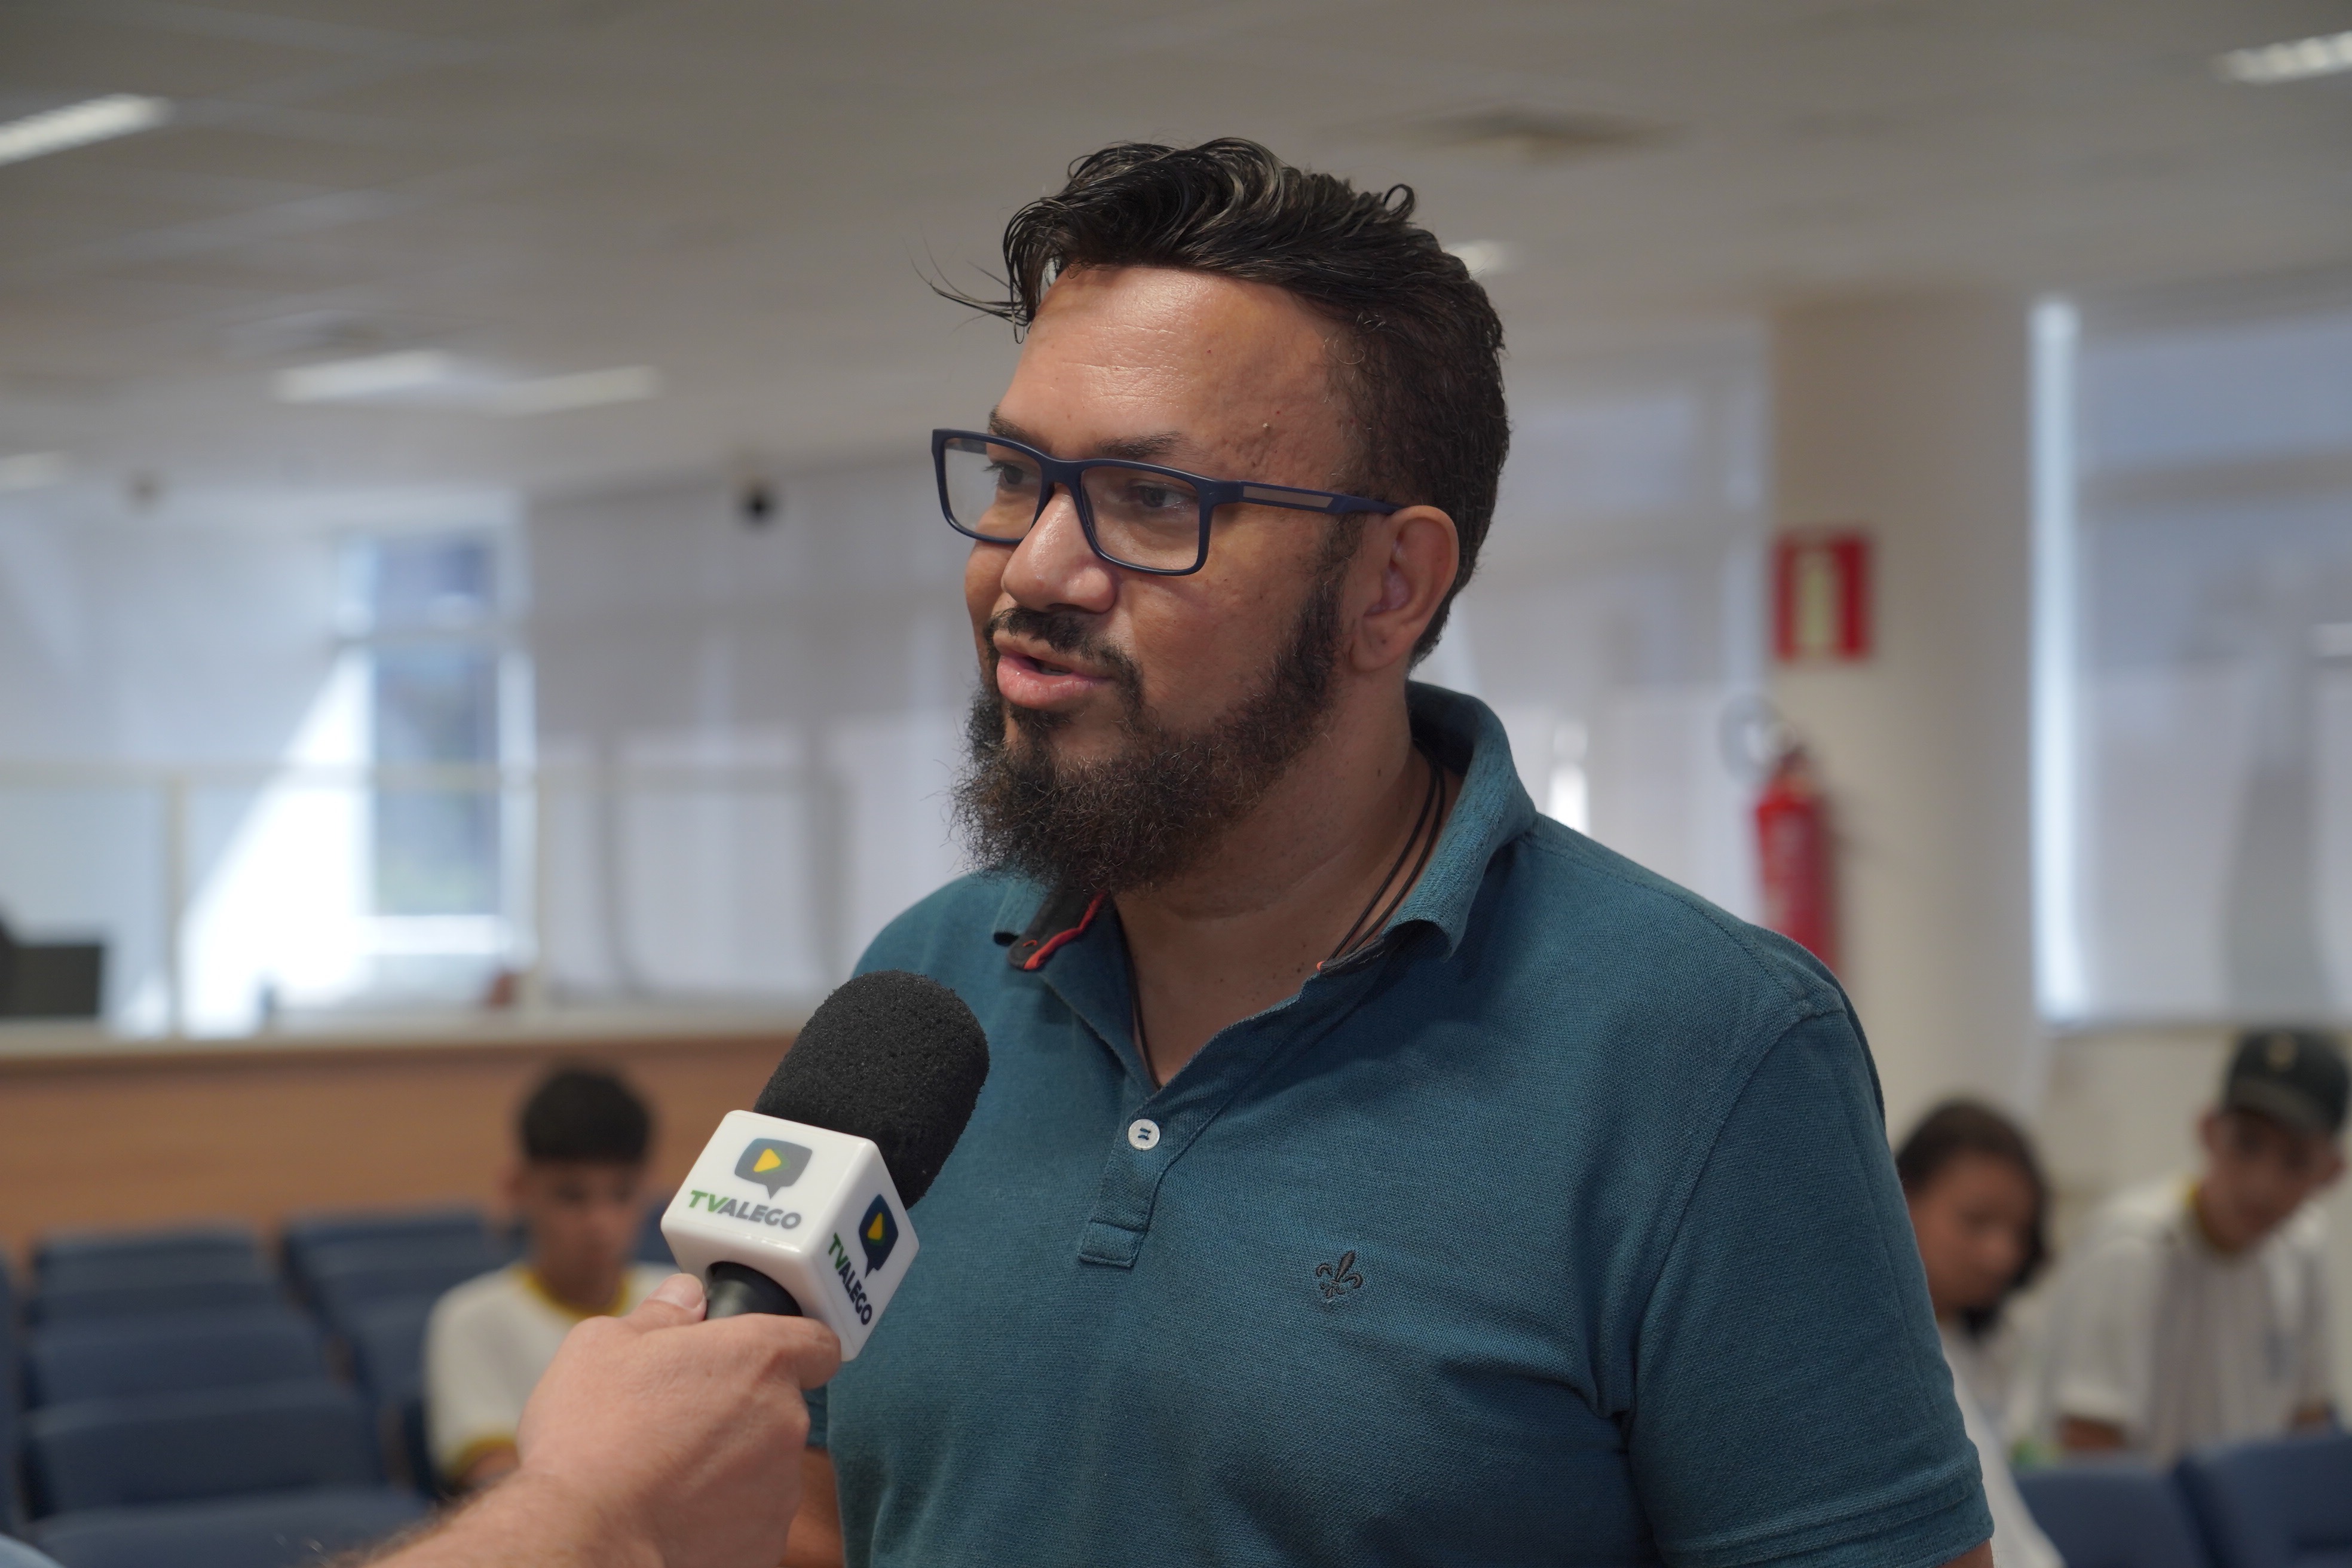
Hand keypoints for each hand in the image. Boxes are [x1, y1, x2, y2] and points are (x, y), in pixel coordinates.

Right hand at [517, 1272, 842, 1567]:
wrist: (582, 1536)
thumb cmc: (590, 1439)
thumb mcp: (605, 1345)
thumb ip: (661, 1314)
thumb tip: (686, 1299)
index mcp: (759, 1359)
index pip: (816, 1341)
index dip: (790, 1346)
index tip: (758, 1358)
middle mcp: (785, 1421)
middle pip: (781, 1406)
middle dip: (741, 1410)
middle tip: (681, 1419)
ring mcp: (780, 1490)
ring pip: (766, 1466)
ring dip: (732, 1465)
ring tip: (668, 1472)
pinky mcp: (765, 1546)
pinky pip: (751, 1518)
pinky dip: (723, 1516)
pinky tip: (674, 1511)